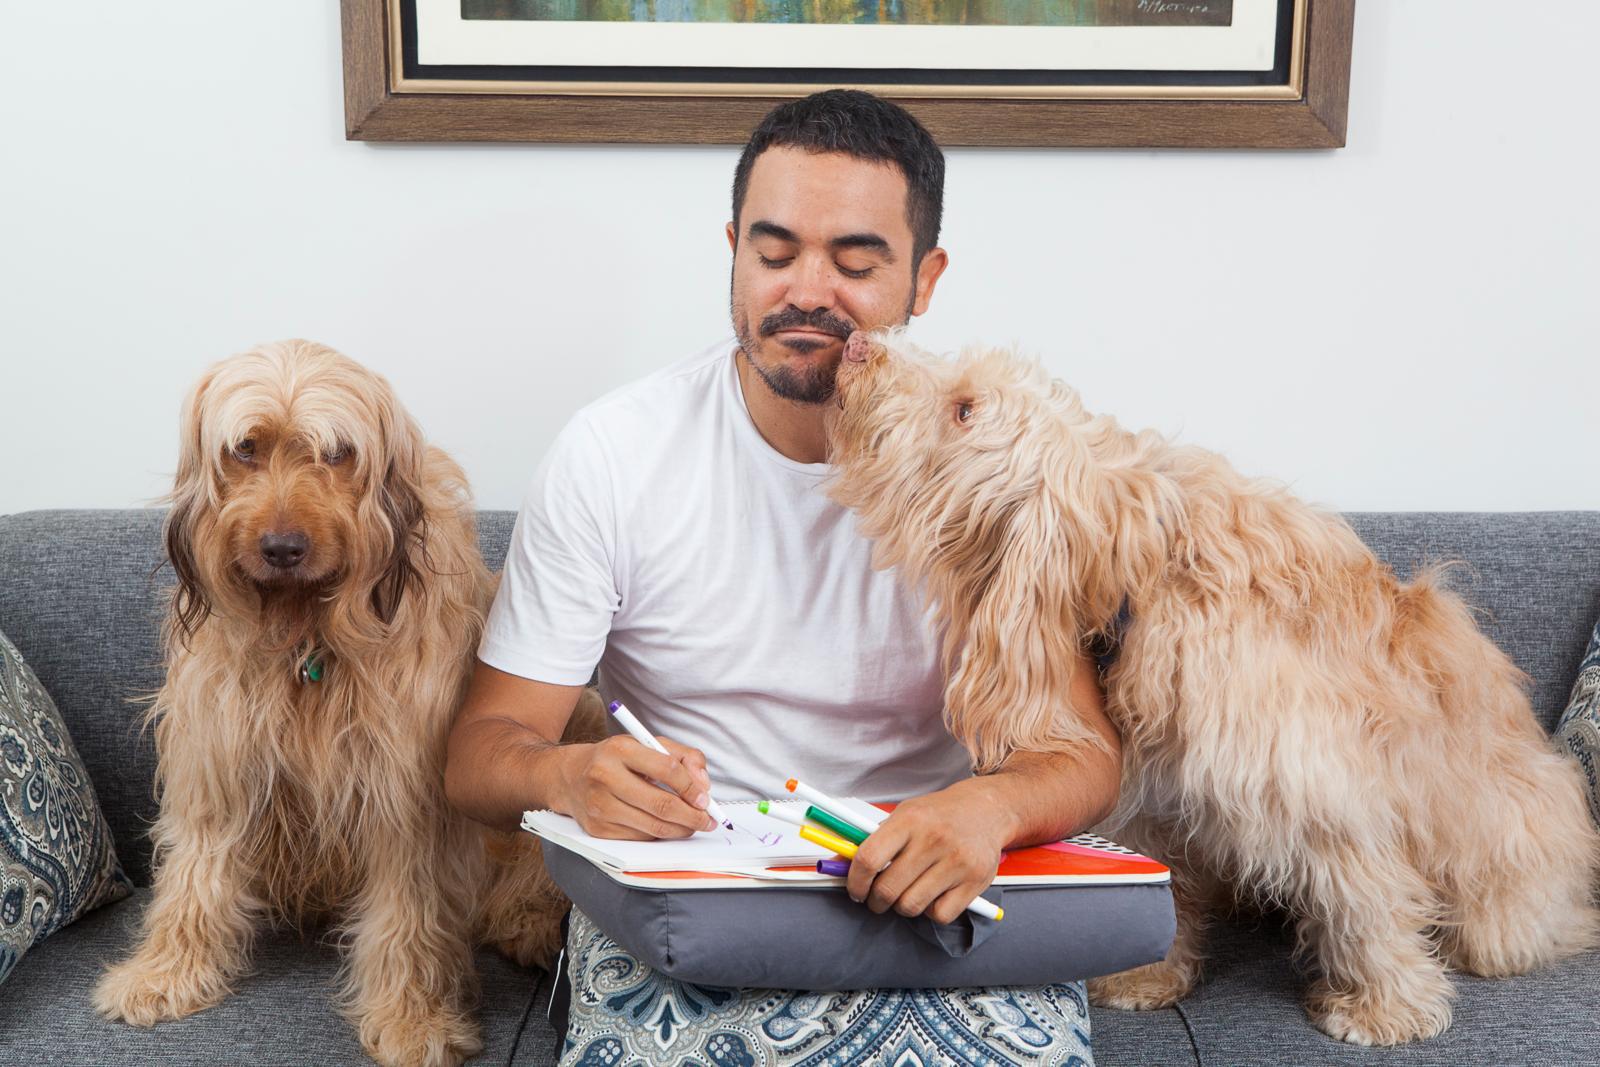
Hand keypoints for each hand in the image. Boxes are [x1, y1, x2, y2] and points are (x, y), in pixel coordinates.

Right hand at [558, 735, 718, 839]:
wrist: (568, 776)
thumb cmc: (615, 759)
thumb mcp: (647, 744)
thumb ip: (683, 756)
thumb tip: (703, 785)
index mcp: (621, 750)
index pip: (667, 770)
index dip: (692, 788)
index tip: (706, 799)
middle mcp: (605, 777)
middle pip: (661, 805)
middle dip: (692, 816)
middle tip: (707, 820)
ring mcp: (599, 806)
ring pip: (653, 827)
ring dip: (680, 830)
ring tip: (692, 825)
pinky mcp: (597, 829)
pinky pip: (640, 838)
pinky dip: (659, 835)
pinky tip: (666, 826)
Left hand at [845, 781, 1013, 924]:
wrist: (986, 810)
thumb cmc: (938, 816)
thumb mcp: (905, 814)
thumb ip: (875, 839)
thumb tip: (837, 862)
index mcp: (909, 820)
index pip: (869, 858)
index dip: (855, 881)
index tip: (856, 890)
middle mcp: (933, 839)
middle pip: (888, 890)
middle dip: (876, 901)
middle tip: (878, 898)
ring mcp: (957, 861)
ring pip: (911, 906)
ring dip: (902, 907)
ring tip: (907, 893)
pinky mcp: (976, 881)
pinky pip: (940, 915)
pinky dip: (931, 911)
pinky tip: (933, 895)